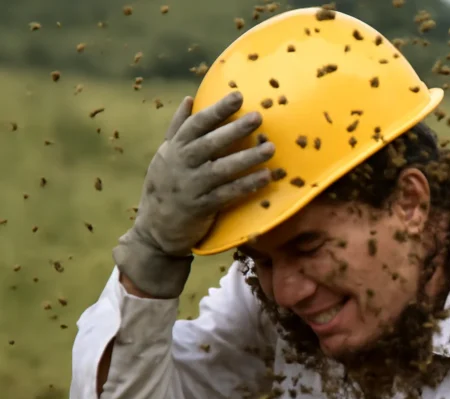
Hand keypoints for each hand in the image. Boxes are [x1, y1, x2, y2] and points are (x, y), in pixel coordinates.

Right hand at [113, 91, 274, 297]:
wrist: (155, 228)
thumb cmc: (165, 185)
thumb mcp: (165, 154)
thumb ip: (178, 127)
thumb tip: (189, 98)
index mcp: (174, 148)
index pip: (196, 124)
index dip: (217, 109)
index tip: (237, 95)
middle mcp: (181, 164)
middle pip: (210, 143)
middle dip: (235, 129)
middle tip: (258, 117)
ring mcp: (190, 186)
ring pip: (221, 169)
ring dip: (247, 158)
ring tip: (270, 148)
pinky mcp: (200, 207)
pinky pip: (227, 194)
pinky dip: (246, 185)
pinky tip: (265, 177)